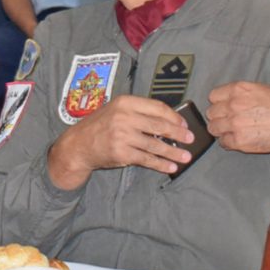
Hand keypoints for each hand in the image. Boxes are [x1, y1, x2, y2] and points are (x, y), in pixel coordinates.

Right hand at [53, 94, 193, 180]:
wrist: (78, 145)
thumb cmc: (101, 125)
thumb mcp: (117, 110)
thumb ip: (139, 112)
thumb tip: (170, 120)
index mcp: (125, 102)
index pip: (157, 107)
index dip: (174, 116)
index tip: (184, 124)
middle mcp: (124, 117)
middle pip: (159, 126)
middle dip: (178, 134)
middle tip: (190, 139)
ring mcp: (122, 136)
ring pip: (155, 145)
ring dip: (173, 153)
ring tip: (186, 157)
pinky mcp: (122, 153)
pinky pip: (146, 159)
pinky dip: (161, 164)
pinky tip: (171, 167)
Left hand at [204, 81, 269, 153]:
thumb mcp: (263, 89)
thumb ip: (244, 94)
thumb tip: (233, 99)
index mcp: (239, 89)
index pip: (213, 96)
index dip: (219, 102)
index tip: (224, 107)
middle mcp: (233, 105)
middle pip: (211, 113)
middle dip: (219, 117)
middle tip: (228, 120)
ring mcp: (235, 124)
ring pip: (213, 128)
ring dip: (221, 130)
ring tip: (231, 131)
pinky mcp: (240, 141)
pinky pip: (223, 143)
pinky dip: (228, 142)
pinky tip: (237, 140)